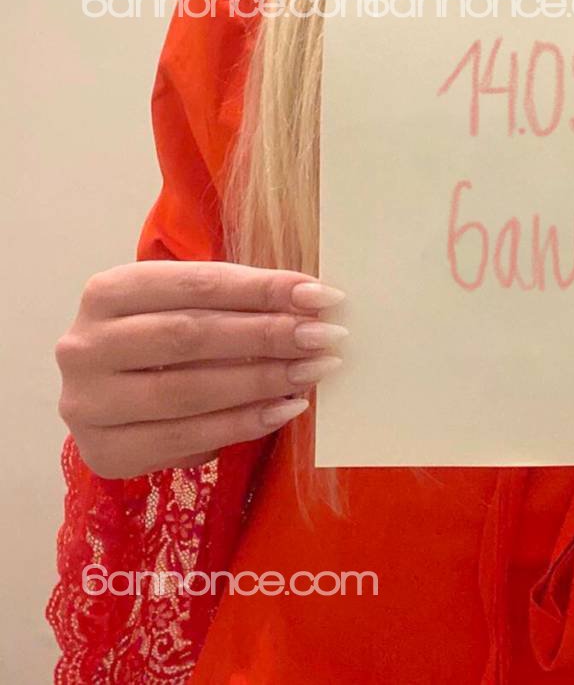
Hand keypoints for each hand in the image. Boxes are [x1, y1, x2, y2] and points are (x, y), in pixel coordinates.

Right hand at [55, 260, 347, 477]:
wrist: (107, 395)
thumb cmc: (160, 335)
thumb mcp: (183, 303)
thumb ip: (234, 298)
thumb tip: (312, 298)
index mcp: (107, 291)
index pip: (197, 284)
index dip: (262, 289)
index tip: (319, 295)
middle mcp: (86, 345)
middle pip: (192, 336)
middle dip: (268, 335)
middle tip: (324, 337)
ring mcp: (88, 403)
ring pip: (189, 391)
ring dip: (262, 382)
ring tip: (312, 372)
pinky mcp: (105, 453)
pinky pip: (186, 440)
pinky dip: (243, 424)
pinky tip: (284, 409)